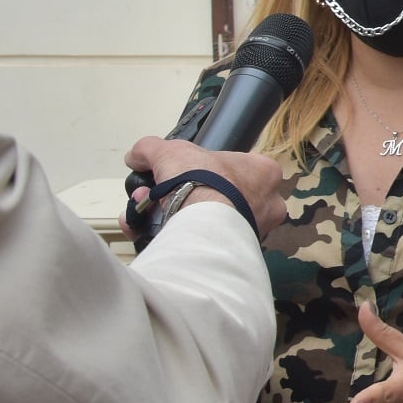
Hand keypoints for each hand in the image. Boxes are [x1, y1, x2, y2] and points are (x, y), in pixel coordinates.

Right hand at [124, 136, 288, 240]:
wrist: (204, 224)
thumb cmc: (202, 181)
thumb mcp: (171, 152)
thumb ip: (152, 149)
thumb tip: (136, 157)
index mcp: (263, 171)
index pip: (232, 167)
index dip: (200, 170)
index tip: (177, 177)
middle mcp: (266, 202)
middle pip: (218, 197)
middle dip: (181, 197)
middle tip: (155, 197)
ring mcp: (254, 230)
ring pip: (210, 222)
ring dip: (175, 218)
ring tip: (146, 216)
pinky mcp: (235, 253)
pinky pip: (204, 244)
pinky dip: (177, 239)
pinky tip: (151, 233)